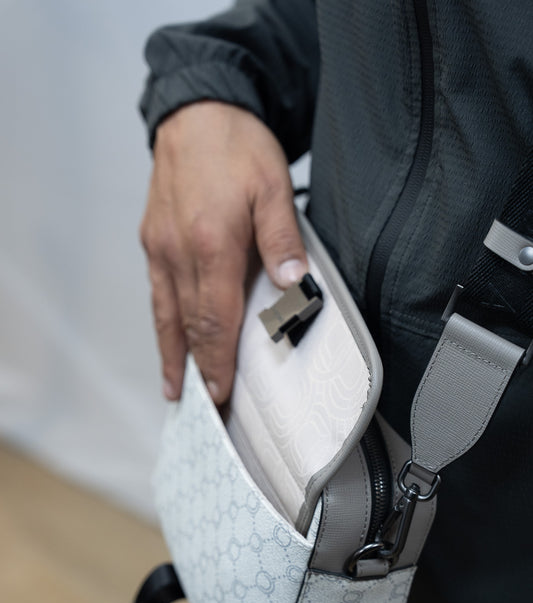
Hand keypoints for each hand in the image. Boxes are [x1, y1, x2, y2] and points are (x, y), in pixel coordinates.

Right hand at [140, 101, 307, 404]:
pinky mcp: (153, 240)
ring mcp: (161, 248)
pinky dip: (163, 325)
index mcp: (212, 244)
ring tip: (176, 391)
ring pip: (166, 315)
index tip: (221, 394)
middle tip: (206, 408)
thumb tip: (295, 287)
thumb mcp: (273, 186)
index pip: (216, 319)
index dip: (218, 362)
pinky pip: (158, 294)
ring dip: (172, 356)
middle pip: (190, 326)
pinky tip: (167, 341)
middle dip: (199, 370)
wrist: (197, 109)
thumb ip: (282, 240)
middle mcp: (179, 252)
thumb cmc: (237, 146)